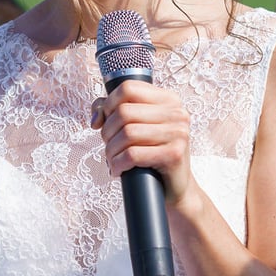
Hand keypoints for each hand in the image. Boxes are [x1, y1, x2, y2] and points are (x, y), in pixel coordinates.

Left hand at [90, 80, 192, 202]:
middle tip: (109, 146)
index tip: (106, 121)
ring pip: (127, 134)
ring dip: (111, 150)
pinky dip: (118, 164)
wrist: (174, 187)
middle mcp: (177, 113)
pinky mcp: (174, 154)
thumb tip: (97, 118)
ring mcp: (178, 133)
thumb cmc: (151, 154)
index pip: (128, 88)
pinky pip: (133, 155)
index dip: (109, 104)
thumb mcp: (136, 126)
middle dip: (107, 132)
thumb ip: (113, 111)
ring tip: (113, 159)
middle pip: (124, 112)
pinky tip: (119, 169)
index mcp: (168, 99)